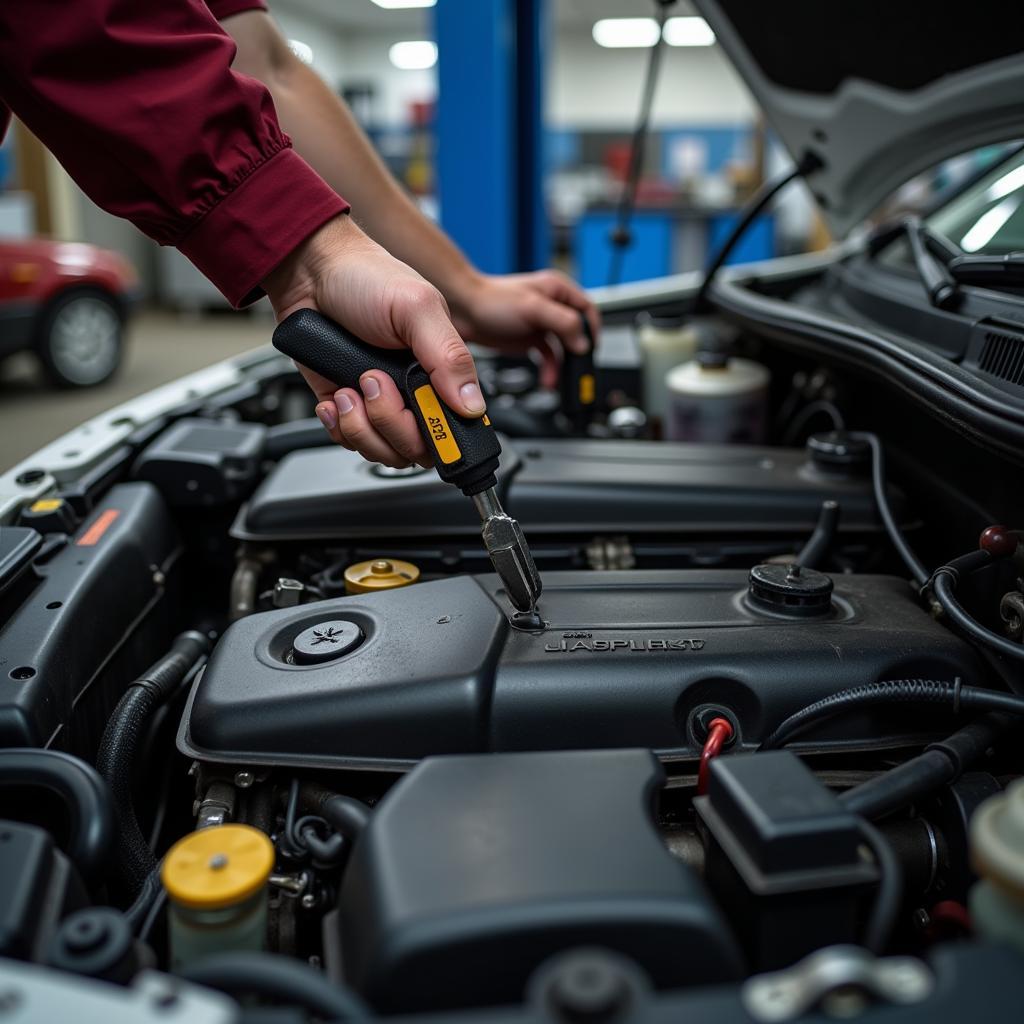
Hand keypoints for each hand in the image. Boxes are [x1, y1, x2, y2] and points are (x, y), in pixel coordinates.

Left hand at [263, 215, 485, 467]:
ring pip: (381, 450)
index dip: (437, 434)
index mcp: (442, 372)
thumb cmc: (367, 278)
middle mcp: (414, 393)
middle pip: (415, 448)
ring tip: (351, 386)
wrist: (310, 271)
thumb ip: (449, 358)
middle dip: (390, 423)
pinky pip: (348, 441)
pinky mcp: (347, 407)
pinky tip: (335, 396)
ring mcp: (380, 403)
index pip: (454, 428)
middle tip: (374, 381)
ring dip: (360, 424)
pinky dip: (338, 425)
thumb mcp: (418, 309)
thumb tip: (473, 405)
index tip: (417, 417)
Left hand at [450, 270, 599, 387]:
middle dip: (577, 354)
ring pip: (562, 348)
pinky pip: (547, 356)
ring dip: (563, 366)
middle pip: (577, 333)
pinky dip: (550, 369)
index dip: (592, 331)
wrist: (463, 309)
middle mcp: (552, 306)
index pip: (587, 311)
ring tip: (559, 380)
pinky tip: (548, 380)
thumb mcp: (533, 308)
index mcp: (558, 291)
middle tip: (577, 372)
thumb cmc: (492, 299)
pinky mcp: (529, 339)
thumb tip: (582, 343)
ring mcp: (541, 324)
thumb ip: (562, 323)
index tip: (590, 350)